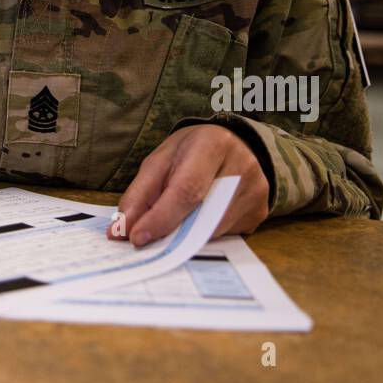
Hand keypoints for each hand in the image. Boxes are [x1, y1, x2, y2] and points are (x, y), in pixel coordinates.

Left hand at [109, 123, 269, 246]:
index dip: (160, 217)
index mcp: (213, 145)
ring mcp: (255, 194)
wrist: (236, 144)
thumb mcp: (162, 159)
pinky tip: (199, 217)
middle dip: (169, 231)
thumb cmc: (193, 150)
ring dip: (186, 235)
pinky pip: (224, 236)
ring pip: (211, 231)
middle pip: (200, 215)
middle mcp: (242, 168)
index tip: (137, 237)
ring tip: (176, 219)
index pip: (187, 190)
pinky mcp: (259, 214)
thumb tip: (122, 229)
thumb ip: (140, 193)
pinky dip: (203, 234)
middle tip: (148, 238)